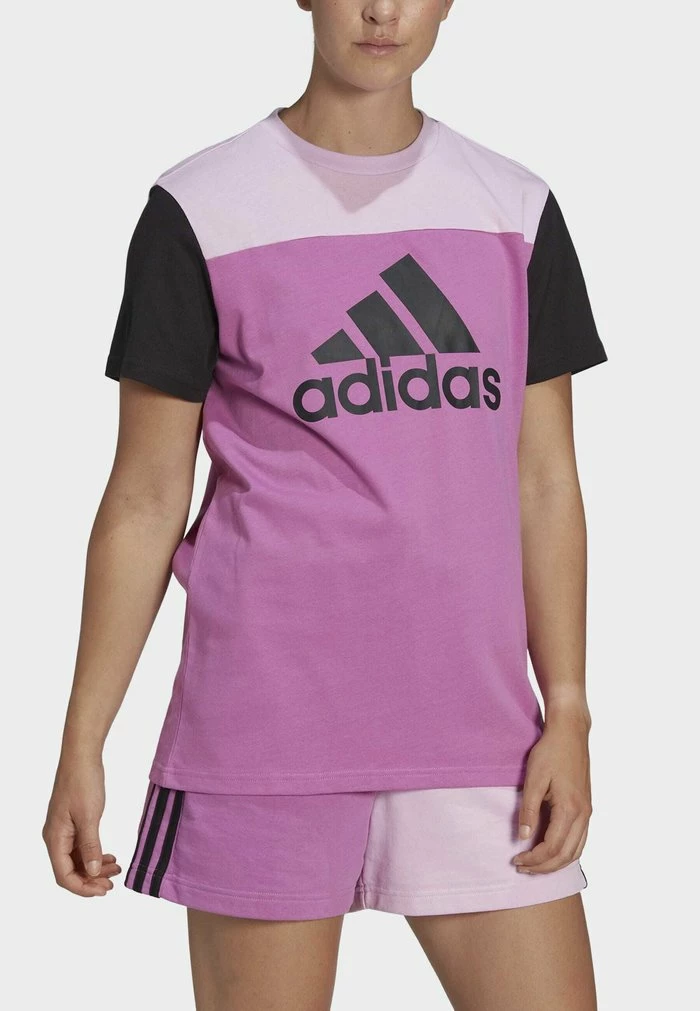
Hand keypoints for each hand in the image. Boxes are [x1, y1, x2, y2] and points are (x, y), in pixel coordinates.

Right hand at [42, 756, 120, 895]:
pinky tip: (109, 855)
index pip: (64, 876)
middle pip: (70, 870)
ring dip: (94, 867)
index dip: (83, 888)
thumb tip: (91, 873)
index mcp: (55, 839)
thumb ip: (90, 846)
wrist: (81, 757)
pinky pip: (81, 846)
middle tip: (112, 883)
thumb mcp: (89, 816)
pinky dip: (94, 854)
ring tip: (115, 868)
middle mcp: (55, 838)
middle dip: (91, 880)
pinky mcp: (72, 823)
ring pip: (77, 859)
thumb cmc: (82, 783)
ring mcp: (63, 830)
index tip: (103, 891)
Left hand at [513, 708, 591, 873]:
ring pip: (576, 851)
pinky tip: (551, 851)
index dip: (534, 859)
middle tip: (522, 867)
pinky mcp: (586, 807)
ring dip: (556, 863)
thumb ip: (529, 810)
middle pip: (566, 855)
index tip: (516, 859)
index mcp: (570, 809)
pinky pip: (580, 839)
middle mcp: (583, 814)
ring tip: (534, 864)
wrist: (570, 733)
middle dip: (544, 866)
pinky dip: (566, 852)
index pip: (553, 847)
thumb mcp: (534, 779)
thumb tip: (524, 838)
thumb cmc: (550, 752)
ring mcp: (588, 811)